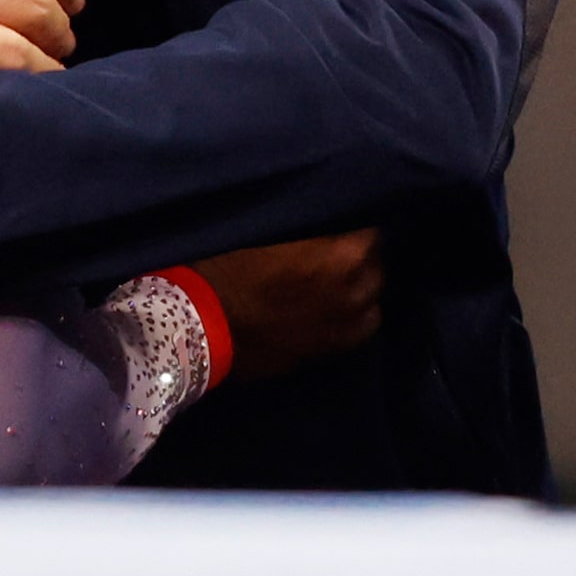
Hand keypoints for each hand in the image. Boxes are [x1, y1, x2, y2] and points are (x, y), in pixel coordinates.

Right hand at [191, 230, 383, 378]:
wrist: (199, 326)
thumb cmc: (227, 268)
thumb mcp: (269, 231)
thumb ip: (307, 229)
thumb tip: (322, 224)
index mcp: (343, 258)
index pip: (374, 232)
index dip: (359, 225)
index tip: (345, 221)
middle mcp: (353, 295)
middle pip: (376, 268)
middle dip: (362, 258)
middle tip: (337, 250)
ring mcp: (342, 330)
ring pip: (371, 305)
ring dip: (360, 292)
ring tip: (338, 283)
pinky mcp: (325, 355)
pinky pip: (354, 333)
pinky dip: (349, 320)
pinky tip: (329, 311)